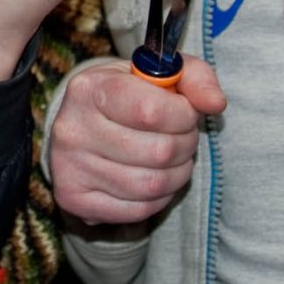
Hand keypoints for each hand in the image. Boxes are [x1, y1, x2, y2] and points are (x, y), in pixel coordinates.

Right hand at [49, 56, 227, 224]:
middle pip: (158, 152)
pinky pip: (138, 210)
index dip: (183, 116)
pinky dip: (159, 198)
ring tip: (173, 159)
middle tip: (181, 137)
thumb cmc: (129, 96)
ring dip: (177, 174)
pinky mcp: (74, 199)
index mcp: (89, 89)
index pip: (150, 111)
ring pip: (152, 185)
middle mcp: (72, 129)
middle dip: (185, 145)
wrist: (85, 125)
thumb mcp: (160, 74)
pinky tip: (155, 178)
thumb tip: (215, 104)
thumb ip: (195, 78)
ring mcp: (68, 167)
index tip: (184, 112)